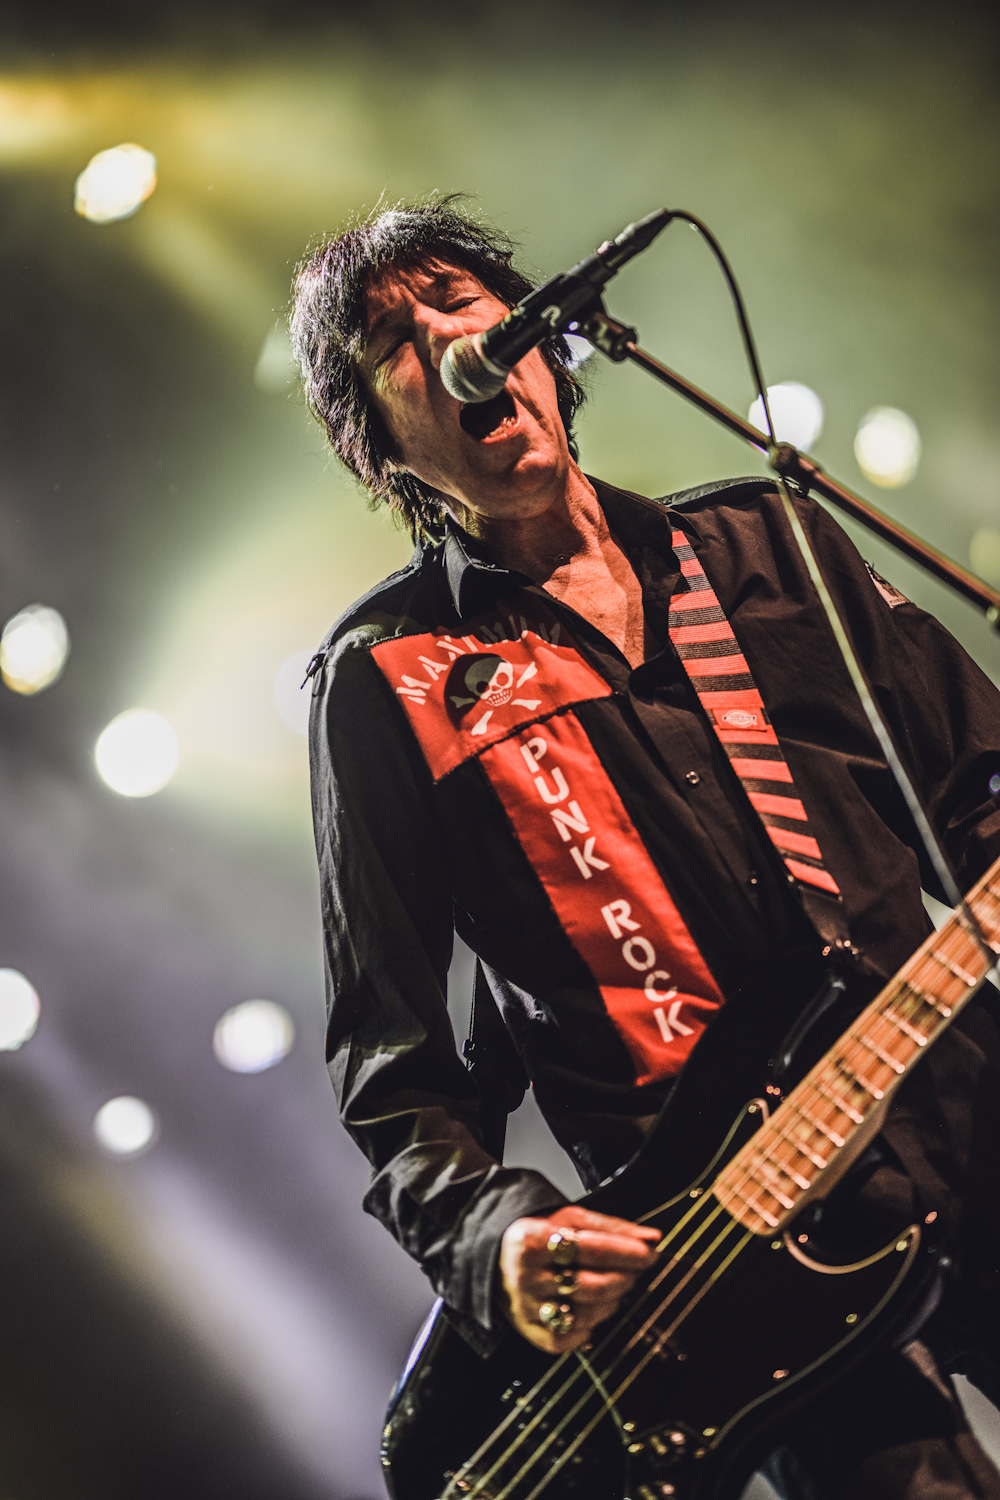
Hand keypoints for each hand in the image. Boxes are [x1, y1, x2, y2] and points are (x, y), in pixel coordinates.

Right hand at [498, 1204, 659, 1354]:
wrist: (498, 1259)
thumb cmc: (540, 1236)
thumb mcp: (569, 1219)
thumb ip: (612, 1228)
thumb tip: (653, 1238)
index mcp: (531, 1239)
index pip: (590, 1248)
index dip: (625, 1252)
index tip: (649, 1252)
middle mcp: (525, 1276)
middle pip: (591, 1285)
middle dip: (623, 1278)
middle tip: (636, 1270)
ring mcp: (527, 1308)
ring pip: (586, 1314)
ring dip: (612, 1301)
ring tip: (615, 1286)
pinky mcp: (531, 1332)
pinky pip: (571, 1337)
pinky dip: (590, 1326)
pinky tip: (592, 1308)